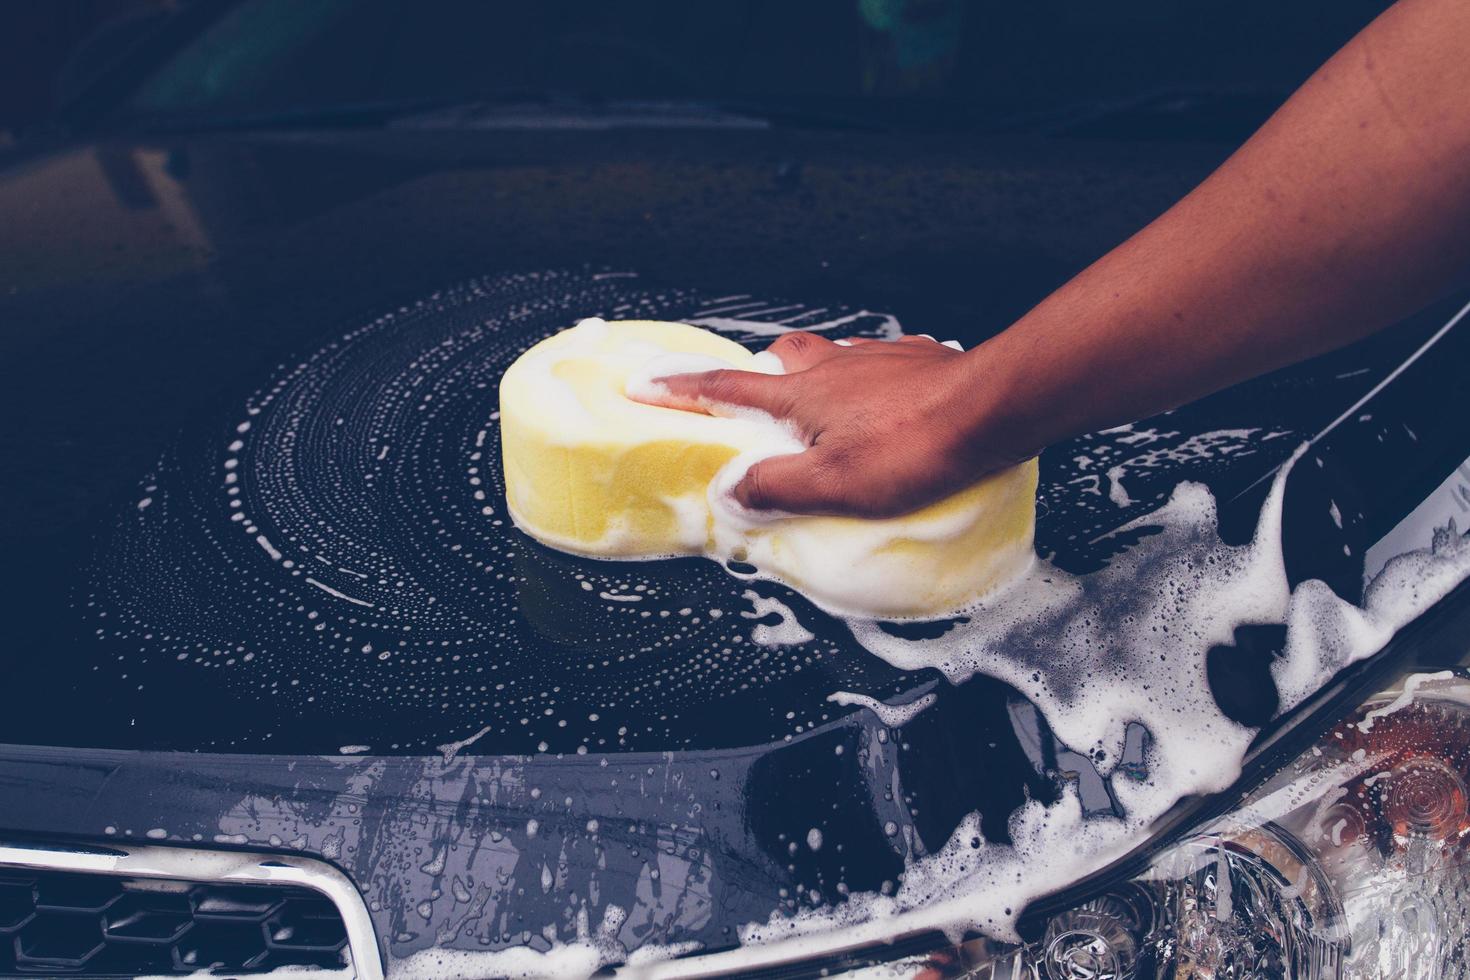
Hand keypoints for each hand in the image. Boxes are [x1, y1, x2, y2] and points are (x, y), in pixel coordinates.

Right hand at [630, 331, 1032, 517]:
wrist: (994, 407)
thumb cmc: (917, 446)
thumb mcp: (835, 484)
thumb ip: (776, 486)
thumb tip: (730, 489)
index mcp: (802, 395)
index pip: (725, 387)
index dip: (680, 388)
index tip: (644, 382)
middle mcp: (834, 366)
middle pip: (780, 357)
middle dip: (759, 373)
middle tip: (755, 400)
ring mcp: (878, 358)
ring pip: (831, 357)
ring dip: (816, 377)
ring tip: (822, 410)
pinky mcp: (918, 361)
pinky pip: (879, 364)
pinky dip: (868, 381)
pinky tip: (885, 404)